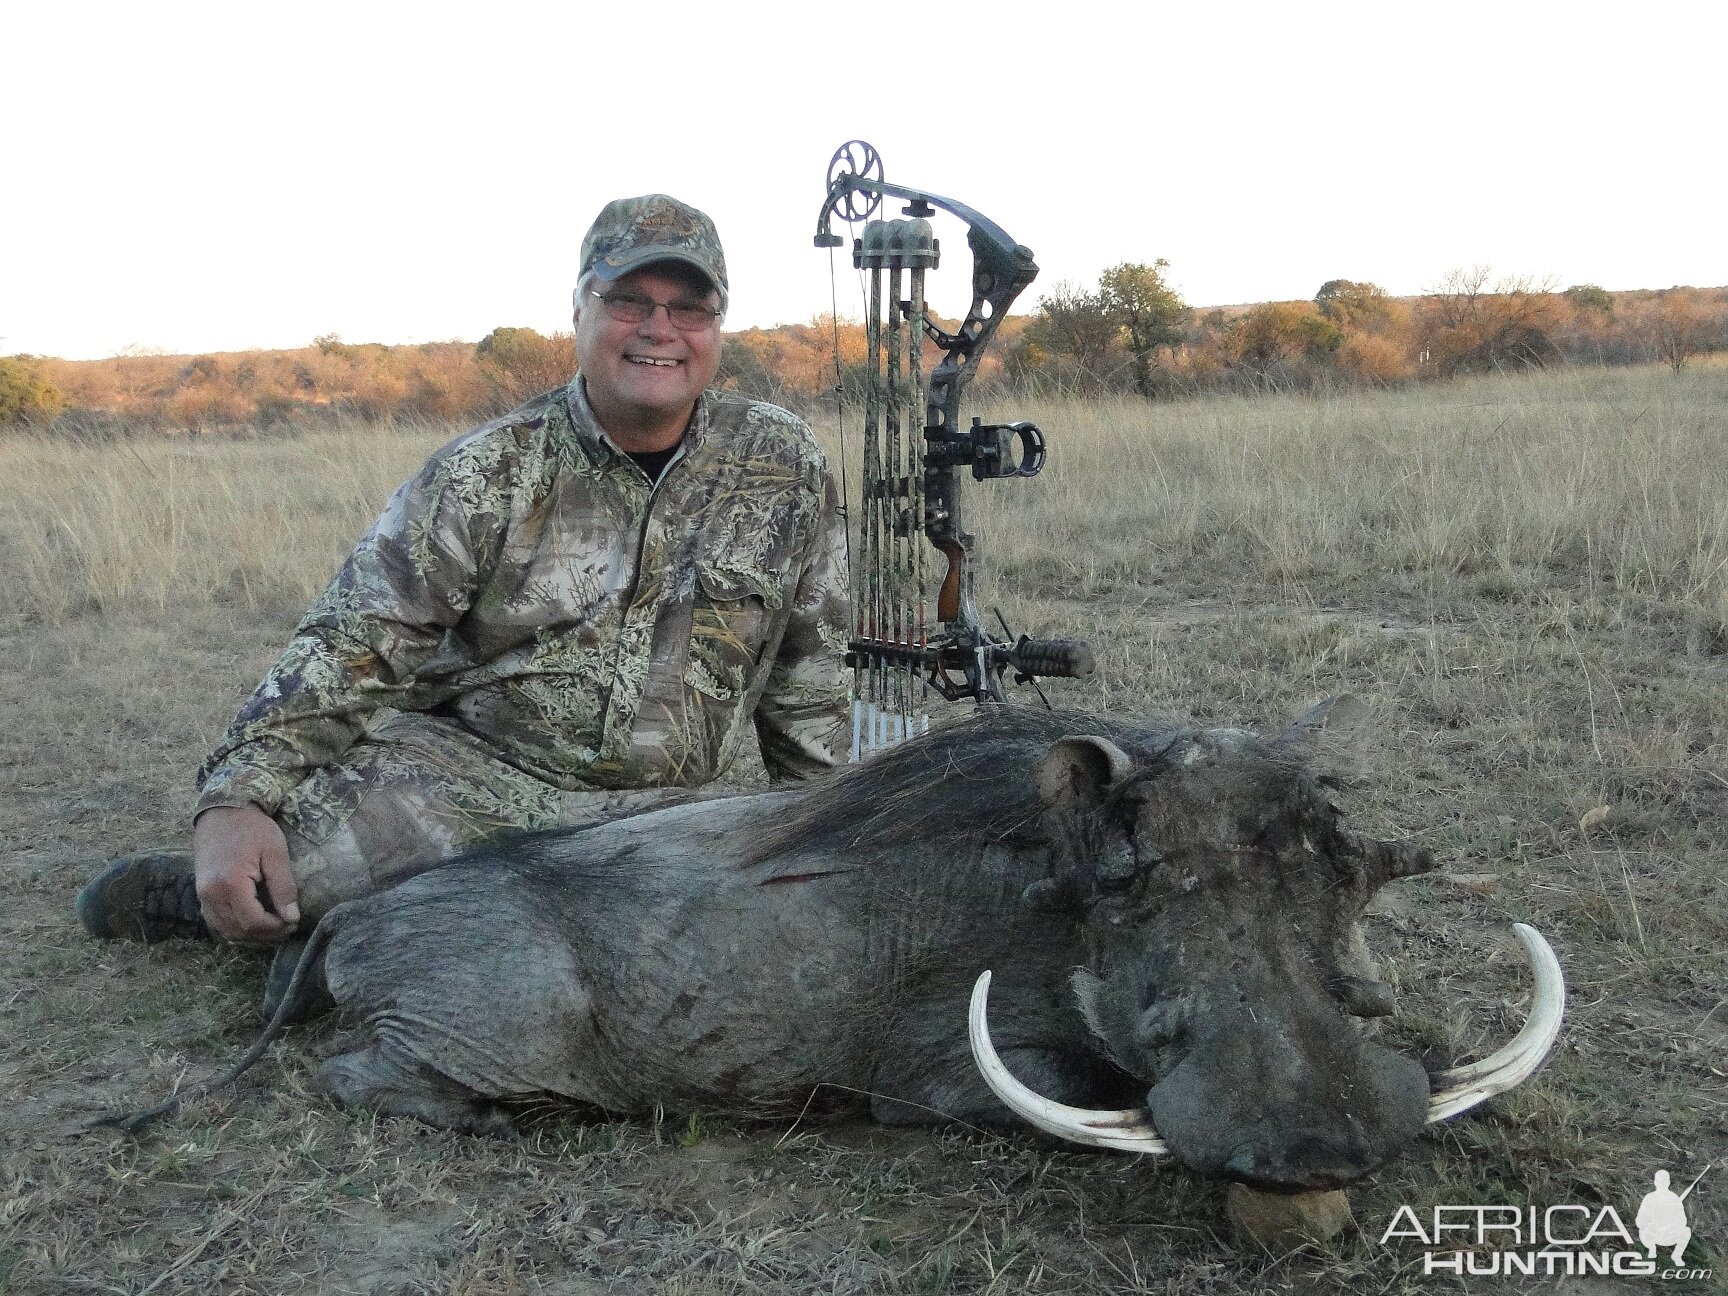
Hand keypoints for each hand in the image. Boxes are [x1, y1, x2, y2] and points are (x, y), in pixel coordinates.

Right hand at [192, 805, 300, 944]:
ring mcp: (202, 895)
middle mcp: (211, 894)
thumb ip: (283, 886)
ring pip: (225, 930)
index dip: (275, 928)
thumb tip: (291, 917)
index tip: (293, 922)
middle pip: (238, 931)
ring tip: (273, 925)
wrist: (222, 810)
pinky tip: (253, 919)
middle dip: (265, 934)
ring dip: (250, 934)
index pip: (253, 922)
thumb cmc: (252, 827)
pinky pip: (216, 921)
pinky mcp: (201, 893)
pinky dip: (234, 926)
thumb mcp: (275, 853)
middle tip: (287, 926)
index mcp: (230, 884)